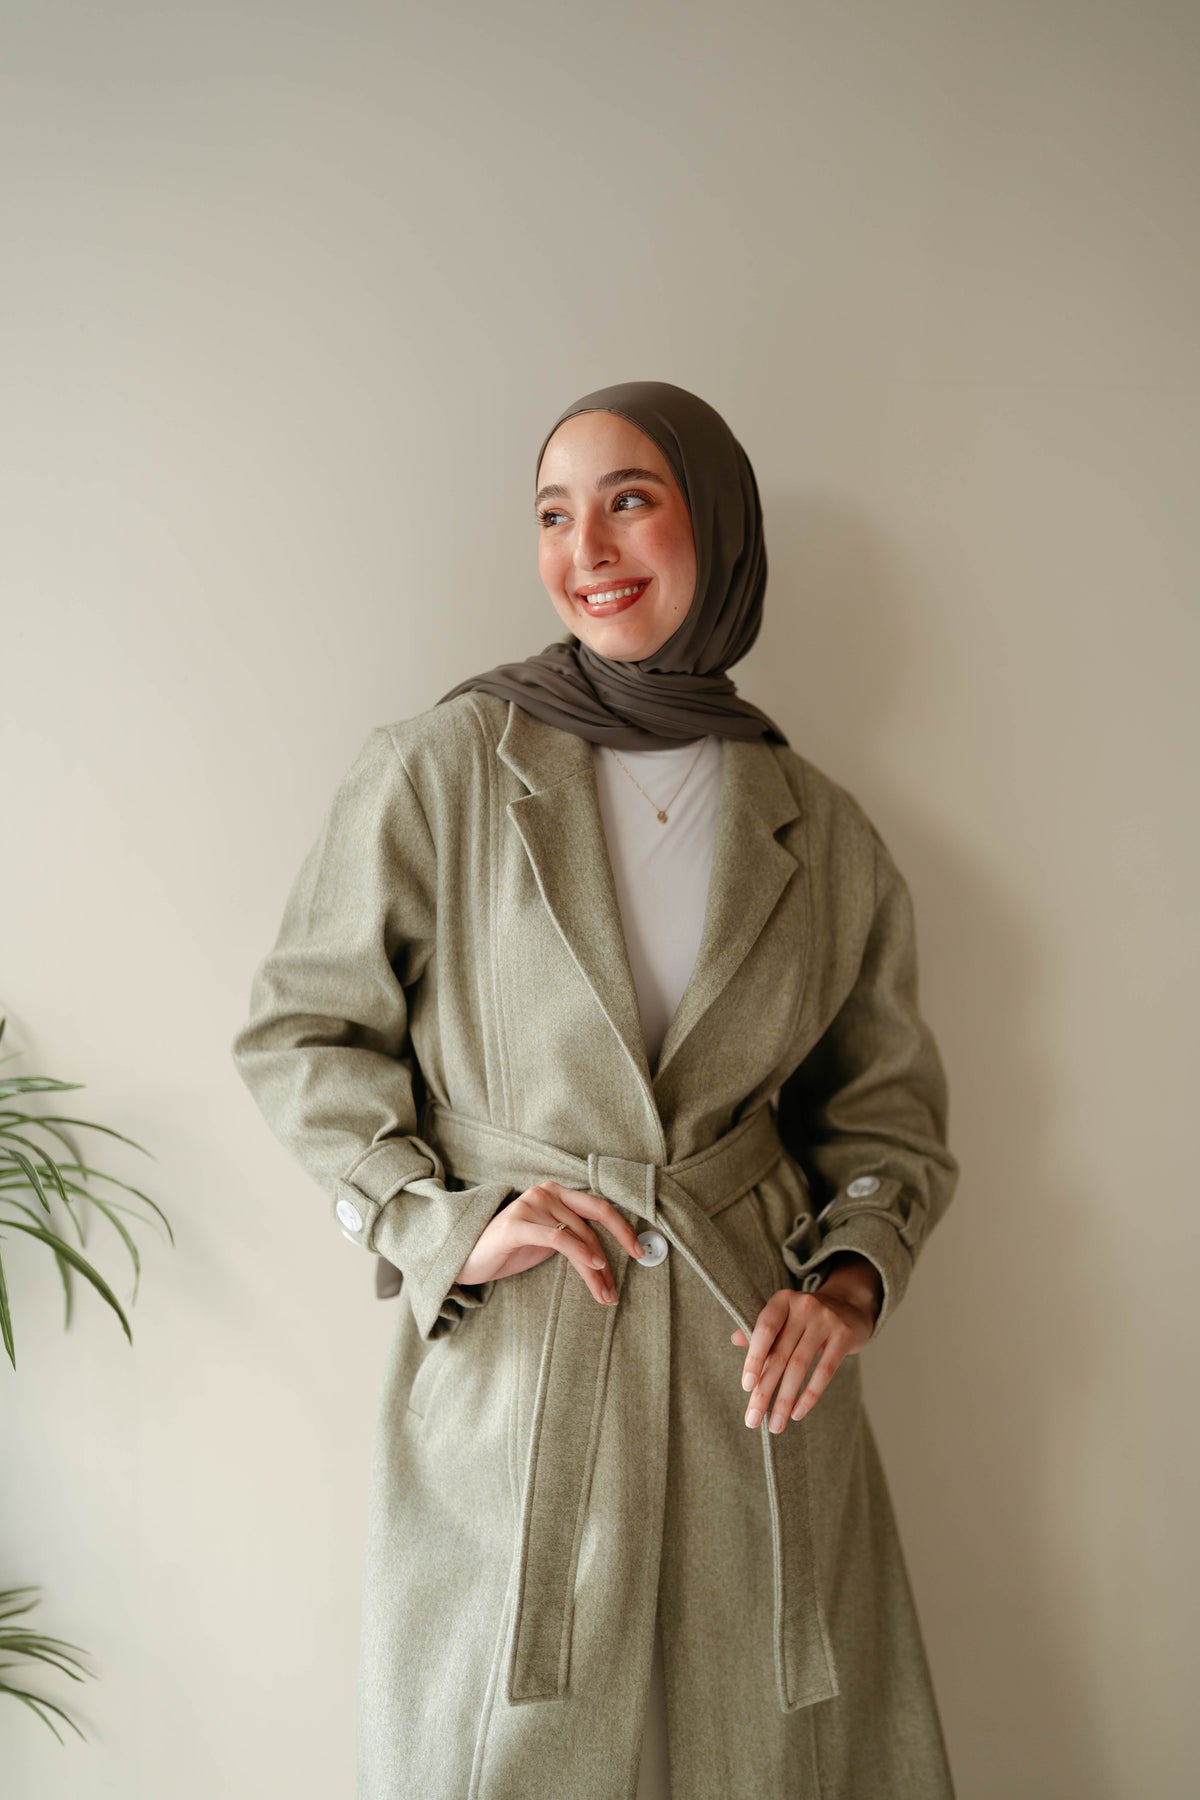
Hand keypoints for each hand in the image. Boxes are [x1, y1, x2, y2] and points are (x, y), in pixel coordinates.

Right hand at [456, 1181, 644, 1304]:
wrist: (468, 1258)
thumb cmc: (510, 1249)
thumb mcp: (548, 1240)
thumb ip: (575, 1237)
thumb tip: (609, 1257)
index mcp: (556, 1192)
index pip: (599, 1207)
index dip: (623, 1228)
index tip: (640, 1252)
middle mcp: (545, 1192)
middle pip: (590, 1229)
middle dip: (607, 1264)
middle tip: (614, 1292)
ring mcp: (530, 1204)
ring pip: (578, 1238)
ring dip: (595, 1271)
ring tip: (603, 1295)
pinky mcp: (516, 1224)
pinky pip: (558, 1238)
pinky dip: (579, 1252)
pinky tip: (593, 1267)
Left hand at [730, 1256, 880, 1432]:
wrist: (850, 1307)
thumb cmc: (807, 1318)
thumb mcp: (784, 1318)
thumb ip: (761, 1331)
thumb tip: (735, 1340)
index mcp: (782, 1301)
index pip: (764, 1330)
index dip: (754, 1358)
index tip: (746, 1387)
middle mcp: (804, 1306)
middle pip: (780, 1354)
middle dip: (764, 1391)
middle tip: (753, 1420)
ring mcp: (826, 1320)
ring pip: (799, 1366)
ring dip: (784, 1400)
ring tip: (776, 1425)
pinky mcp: (844, 1335)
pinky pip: (825, 1370)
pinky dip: (809, 1395)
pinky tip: (798, 1412)